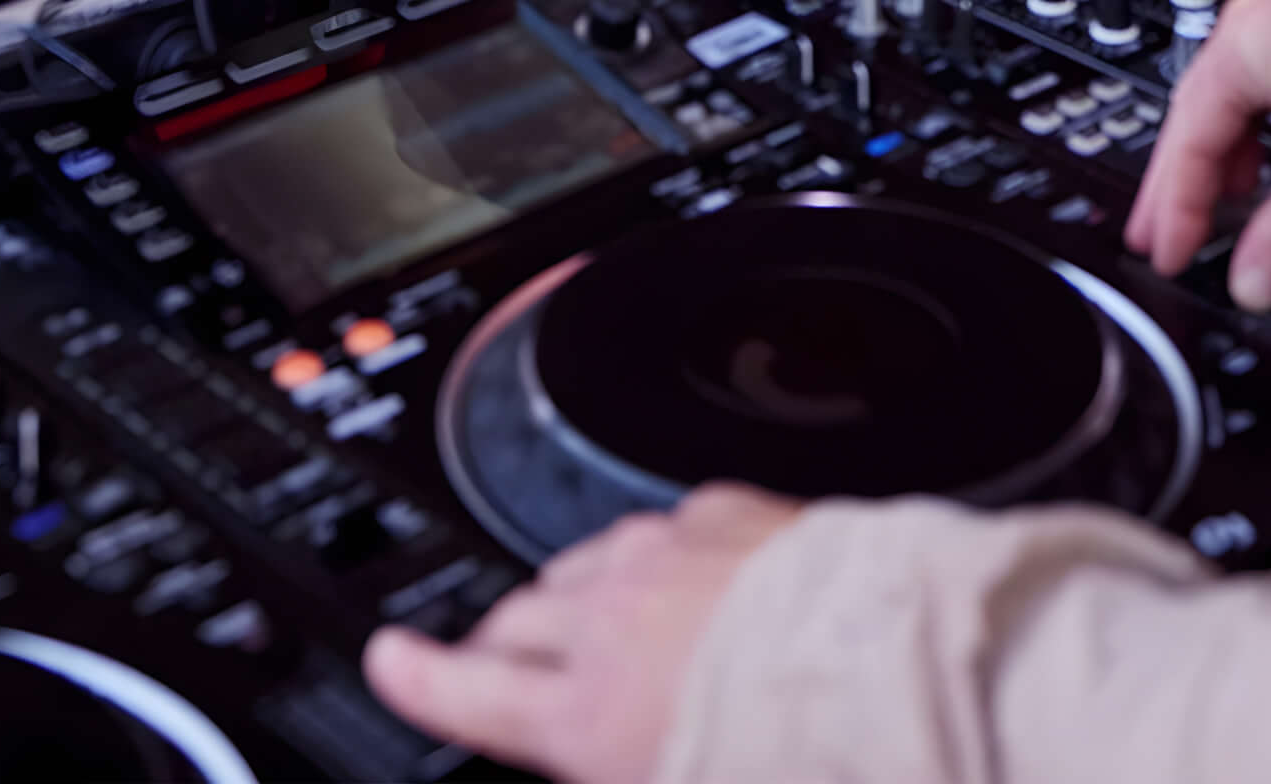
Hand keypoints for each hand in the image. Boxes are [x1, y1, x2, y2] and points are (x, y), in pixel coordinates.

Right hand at [366, 485, 801, 783]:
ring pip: (584, 563)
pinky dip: (662, 553)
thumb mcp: (667, 775)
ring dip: (579, 594)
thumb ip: (614, 753)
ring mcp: (665, 556)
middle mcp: (611, 623)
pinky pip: (666, 526)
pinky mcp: (724, 513)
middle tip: (500, 661)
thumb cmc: (789, 754)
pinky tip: (689, 578)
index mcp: (584, 714)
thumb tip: (604, 744)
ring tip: (601, 627)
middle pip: (516, 620)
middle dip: (497, 640)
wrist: (879, 666)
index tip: (391, 658)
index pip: (468, 692)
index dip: (418, 677)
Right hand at [1125, 0, 1270, 308]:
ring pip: (1252, 60)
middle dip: (1192, 169)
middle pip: (1212, 92)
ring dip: (1240, 127)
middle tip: (1172, 224)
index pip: (1191, 132)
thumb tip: (1254, 281)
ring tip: (1241, 186)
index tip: (1169, 248)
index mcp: (1253, 35)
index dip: (1175, 203)